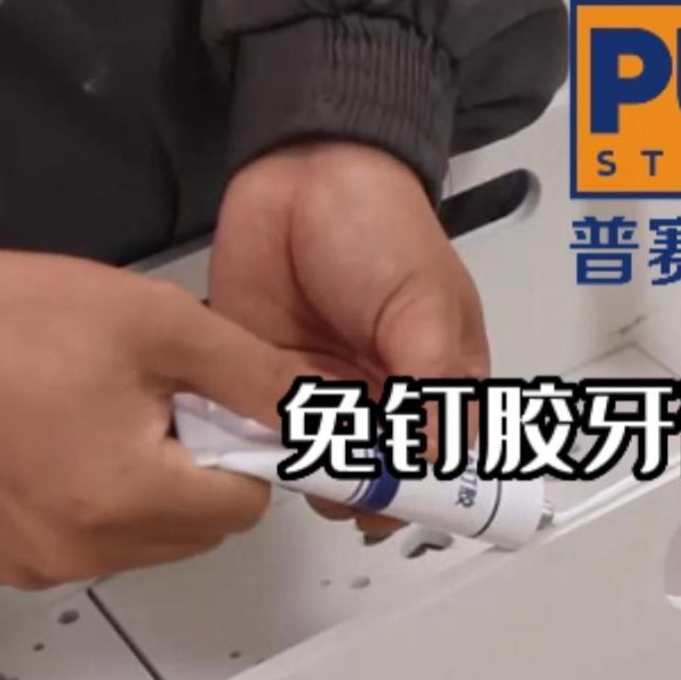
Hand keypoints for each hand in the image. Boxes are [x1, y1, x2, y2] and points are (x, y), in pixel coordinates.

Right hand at [0, 248, 305, 587]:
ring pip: (150, 545)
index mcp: (124, 497)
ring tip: (105, 423)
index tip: (215, 413)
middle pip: (199, 532)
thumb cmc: (21, 320)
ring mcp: (38, 564)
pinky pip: (91, 550)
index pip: (242, 508)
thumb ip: (253, 377)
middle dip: (197, 474)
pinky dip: (99, 510)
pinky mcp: (6, 563)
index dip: (242, 454)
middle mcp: (80, 549)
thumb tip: (316, 416)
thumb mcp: (164, 325)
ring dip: (150, 494)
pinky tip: (69, 450)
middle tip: (153, 409)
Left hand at [210, 142, 488, 529]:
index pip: (436, 459)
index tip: (389, 509)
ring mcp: (318, 389)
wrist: (304, 170)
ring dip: (300, 472)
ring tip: (290, 464)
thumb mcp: (425, 306)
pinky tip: (244, 452)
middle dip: (353, 490)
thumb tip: (430, 458)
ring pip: (311, 458)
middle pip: (370, 470)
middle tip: (334, 490)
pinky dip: (251, 445)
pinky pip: (256, 427)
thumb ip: (428, 385)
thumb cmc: (383, 231)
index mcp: (434, 382)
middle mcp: (377, 396)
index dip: (416, 491)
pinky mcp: (261, 376)